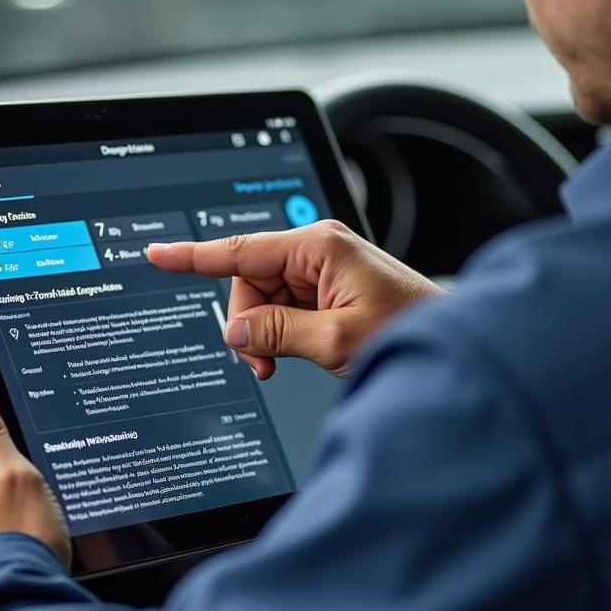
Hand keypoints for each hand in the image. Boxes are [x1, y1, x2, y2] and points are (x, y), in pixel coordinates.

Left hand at [0, 385, 70, 599]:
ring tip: (32, 535)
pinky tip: (22, 558)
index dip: (9, 455)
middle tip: (36, 504)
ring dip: (5, 525)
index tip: (27, 469)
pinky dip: (3, 553)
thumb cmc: (22, 543)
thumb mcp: (14, 472)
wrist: (19, 606)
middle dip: (8, 491)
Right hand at [148, 220, 443, 379]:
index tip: (158, 253)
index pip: (240, 251)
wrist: (451, 340)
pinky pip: (286, 308)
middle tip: (264, 363)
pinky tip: (300, 349)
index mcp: (317, 247)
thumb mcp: (334, 340)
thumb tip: (235, 332)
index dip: (194, 256)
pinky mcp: (329, 288)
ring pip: (264, 300)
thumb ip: (276, 334)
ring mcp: (323, 269)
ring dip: (267, 334)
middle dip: (249, 323)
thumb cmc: (409, 329)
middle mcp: (317, 250)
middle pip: (250, 284)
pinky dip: (283, 333)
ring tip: (289, 360)